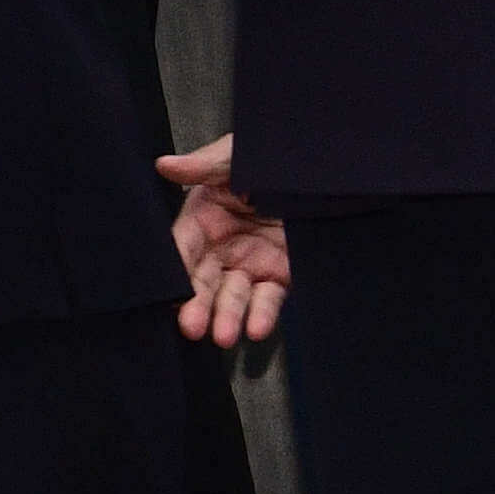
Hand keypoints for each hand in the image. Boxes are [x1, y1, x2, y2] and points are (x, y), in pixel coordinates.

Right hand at [162, 137, 290, 349]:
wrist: (331, 176)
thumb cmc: (276, 158)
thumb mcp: (240, 156)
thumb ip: (206, 165)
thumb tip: (164, 165)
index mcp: (204, 214)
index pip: (182, 246)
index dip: (175, 268)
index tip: (171, 290)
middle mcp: (221, 244)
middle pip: (202, 278)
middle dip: (196, 303)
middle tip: (192, 327)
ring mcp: (250, 263)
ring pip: (232, 295)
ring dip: (226, 316)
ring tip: (224, 337)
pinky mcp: (279, 276)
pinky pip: (268, 300)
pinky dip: (262, 315)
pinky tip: (257, 329)